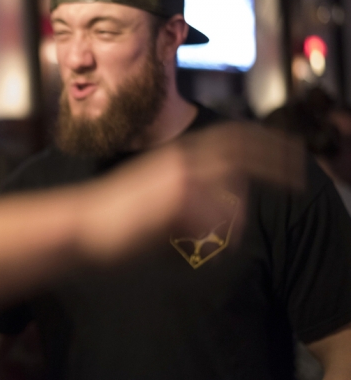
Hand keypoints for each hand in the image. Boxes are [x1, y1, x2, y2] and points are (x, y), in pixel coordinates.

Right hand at [78, 122, 303, 258]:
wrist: (80, 222)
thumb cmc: (110, 213)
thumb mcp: (150, 193)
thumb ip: (181, 191)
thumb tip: (210, 205)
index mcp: (174, 153)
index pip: (228, 137)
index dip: (260, 141)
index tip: (284, 151)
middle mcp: (180, 158)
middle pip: (240, 146)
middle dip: (274, 157)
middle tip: (298, 173)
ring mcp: (179, 177)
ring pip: (231, 188)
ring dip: (233, 214)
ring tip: (221, 233)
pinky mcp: (176, 200)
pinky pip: (215, 216)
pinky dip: (217, 232)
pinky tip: (202, 242)